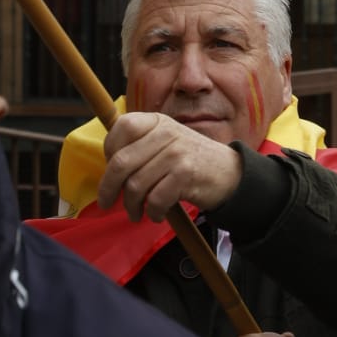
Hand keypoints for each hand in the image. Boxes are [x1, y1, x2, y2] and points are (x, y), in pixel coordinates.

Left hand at [99, 112, 240, 221]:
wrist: (229, 173)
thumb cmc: (190, 161)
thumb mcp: (166, 142)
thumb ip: (141, 145)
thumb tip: (108, 164)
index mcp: (157, 121)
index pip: (122, 127)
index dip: (109, 150)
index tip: (111, 170)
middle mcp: (166, 132)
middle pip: (121, 162)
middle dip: (109, 188)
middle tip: (107, 203)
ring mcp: (176, 152)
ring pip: (136, 185)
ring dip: (132, 206)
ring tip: (137, 213)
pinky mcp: (185, 174)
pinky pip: (155, 199)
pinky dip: (153, 212)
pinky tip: (157, 214)